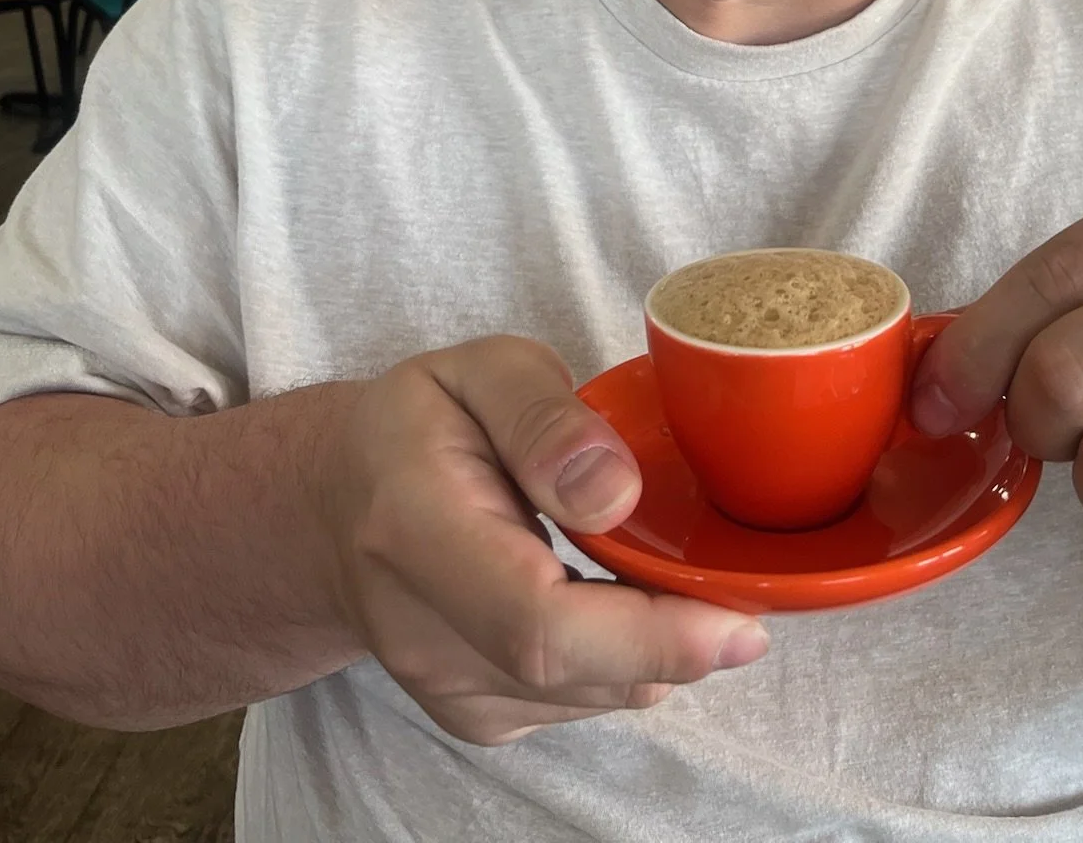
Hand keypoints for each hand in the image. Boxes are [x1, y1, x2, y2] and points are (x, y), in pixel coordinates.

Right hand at [316, 336, 767, 743]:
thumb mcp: (479, 369)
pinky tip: (625, 599)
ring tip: (675, 574)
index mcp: (414, 526)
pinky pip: (580, 701)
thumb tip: (616, 492)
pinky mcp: (473, 714)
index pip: (535, 619)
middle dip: (676, 646)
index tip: (737, 617)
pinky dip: (626, 660)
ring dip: (656, 649)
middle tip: (747, 604)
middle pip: (568, 671)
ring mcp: (442, 687)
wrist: (336, 506)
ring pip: (587, 695)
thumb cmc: (419, 423)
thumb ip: (544, 418)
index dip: (647, 633)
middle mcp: (418, 630)